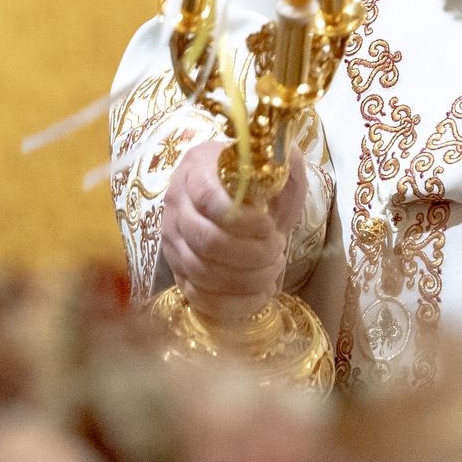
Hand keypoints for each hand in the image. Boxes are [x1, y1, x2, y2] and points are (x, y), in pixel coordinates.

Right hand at [158, 140, 311, 319]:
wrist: (240, 203)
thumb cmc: (257, 184)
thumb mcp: (273, 165)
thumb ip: (282, 161)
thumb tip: (288, 158)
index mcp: (196, 170)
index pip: (208, 198)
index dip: (243, 219)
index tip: (270, 223)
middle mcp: (176, 206)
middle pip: (207, 241)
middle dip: (252, 253)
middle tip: (278, 248)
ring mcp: (173, 243)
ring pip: (203, 273)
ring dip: (248, 278)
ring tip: (274, 266)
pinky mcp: (179, 274)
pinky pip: (201, 299)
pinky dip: (237, 303)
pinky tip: (262, 292)